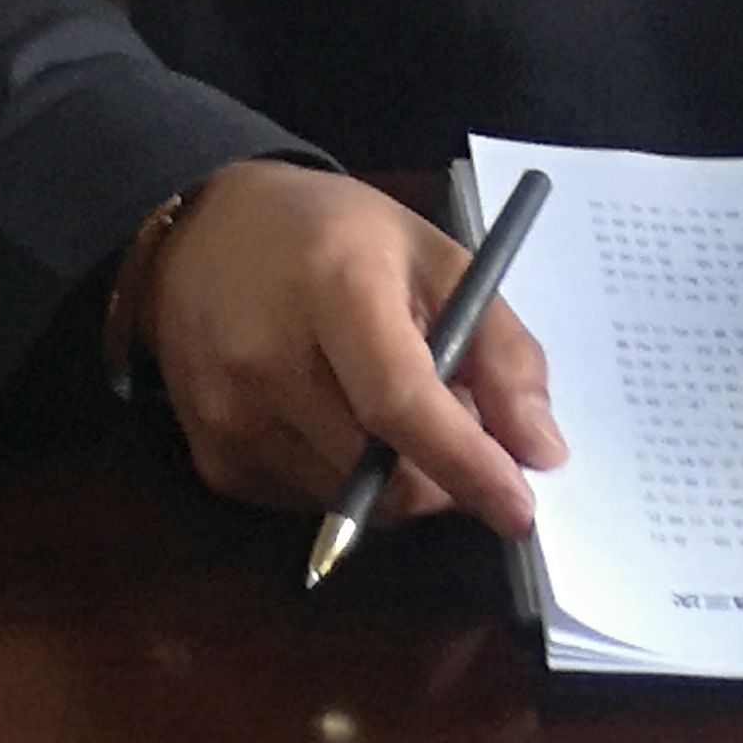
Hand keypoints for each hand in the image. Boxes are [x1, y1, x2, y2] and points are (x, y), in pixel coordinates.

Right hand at [142, 159, 566, 534]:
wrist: (200, 233)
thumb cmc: (332, 235)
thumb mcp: (432, 256)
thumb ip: (500, 349)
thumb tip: (542, 452)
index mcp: (333, 288)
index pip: (401, 404)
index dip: (468, 464)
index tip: (521, 509)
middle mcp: (267, 361)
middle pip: (384, 472)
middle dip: (445, 474)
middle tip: (461, 427)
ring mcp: (230, 419)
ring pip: (353, 501)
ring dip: (396, 475)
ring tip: (384, 402)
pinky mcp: (214, 462)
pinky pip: (310, 502)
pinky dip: (346, 479)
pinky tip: (333, 413)